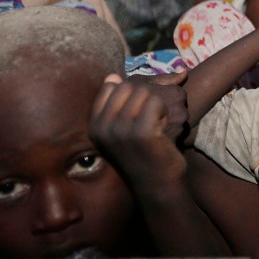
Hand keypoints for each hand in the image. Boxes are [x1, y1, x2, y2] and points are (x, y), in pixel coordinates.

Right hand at [90, 75, 185, 189]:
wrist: (158, 184)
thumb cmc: (145, 151)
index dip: (133, 93)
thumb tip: (113, 75)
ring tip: (154, 128)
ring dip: (157, 107)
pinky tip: (161, 131)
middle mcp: (102, 127)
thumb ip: (118, 99)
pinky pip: (156, 102)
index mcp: (94, 124)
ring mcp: (120, 129)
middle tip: (149, 121)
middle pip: (130, 86)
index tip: (138, 115)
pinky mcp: (141, 132)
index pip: (112, 85)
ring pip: (145, 92)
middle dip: (146, 98)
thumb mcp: (124, 125)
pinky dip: (164, 112)